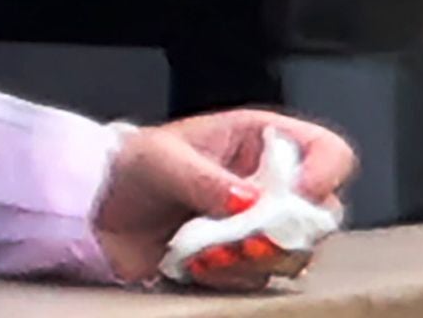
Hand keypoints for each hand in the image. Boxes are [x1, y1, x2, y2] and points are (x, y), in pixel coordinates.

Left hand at [93, 108, 353, 287]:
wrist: (93, 209)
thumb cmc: (133, 166)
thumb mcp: (165, 159)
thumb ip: (207, 180)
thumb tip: (249, 202)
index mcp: (265, 142)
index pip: (329, 152)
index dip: (326, 173)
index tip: (299, 195)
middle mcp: (270, 185)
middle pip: (322, 212)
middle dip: (290, 231)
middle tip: (250, 240)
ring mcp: (254, 226)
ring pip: (293, 252)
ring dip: (257, 260)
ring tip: (212, 255)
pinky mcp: (233, 261)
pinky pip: (254, 279)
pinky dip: (229, 278)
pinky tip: (195, 266)